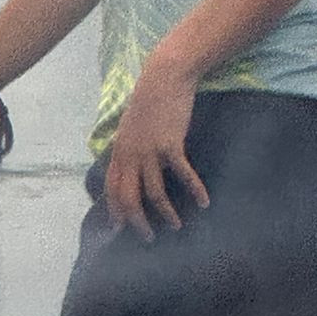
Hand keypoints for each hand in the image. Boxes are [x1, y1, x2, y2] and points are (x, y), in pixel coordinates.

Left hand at [105, 52, 209, 241]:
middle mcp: (131, 155)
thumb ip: (129, 148)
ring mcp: (150, 151)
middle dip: (137, 222)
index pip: (112, 188)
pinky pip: (182, 175)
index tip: (120, 228)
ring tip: (176, 226)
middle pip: (129, 198)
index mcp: (119, 150)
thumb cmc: (149, 100)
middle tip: (149, 238)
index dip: (115, 210)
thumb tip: (130, 166)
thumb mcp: (130, 126)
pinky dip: (194, 190)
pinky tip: (204, 202)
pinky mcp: (171, 145)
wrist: (164, 78)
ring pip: (154, 193)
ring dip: (166, 213)